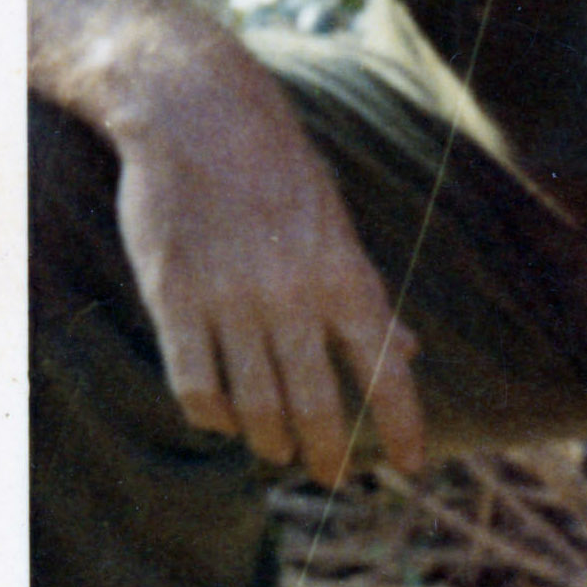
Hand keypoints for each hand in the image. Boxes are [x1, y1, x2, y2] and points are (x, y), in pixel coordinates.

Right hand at [115, 68, 423, 488]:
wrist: (196, 111)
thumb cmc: (277, 170)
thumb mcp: (336, 224)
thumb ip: (366, 296)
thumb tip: (407, 353)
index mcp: (345, 274)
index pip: (385, 370)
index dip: (402, 426)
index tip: (412, 467)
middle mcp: (292, 293)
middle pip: (317, 405)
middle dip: (328, 453)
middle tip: (332, 475)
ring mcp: (230, 297)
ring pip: (256, 405)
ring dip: (271, 442)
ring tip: (277, 451)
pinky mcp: (173, 295)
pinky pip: (195, 383)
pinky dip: (213, 415)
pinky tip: (223, 419)